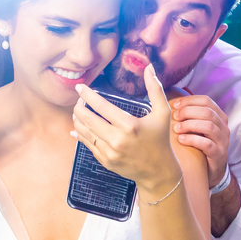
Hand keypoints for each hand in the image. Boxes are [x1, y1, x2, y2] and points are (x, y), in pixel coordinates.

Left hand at [72, 64, 181, 193]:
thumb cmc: (160, 140)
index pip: (101, 106)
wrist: (158, 171)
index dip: (87, 95)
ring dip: (77, 120)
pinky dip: (80, 135)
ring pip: (84, 132)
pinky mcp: (105, 161)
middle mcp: (117, 139)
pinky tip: (78, 127)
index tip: (80, 87)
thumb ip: (155, 89)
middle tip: (78, 99)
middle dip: (78, 106)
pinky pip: (87, 145)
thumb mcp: (163, 113)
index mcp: (130, 125)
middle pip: (87, 119)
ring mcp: (109, 152)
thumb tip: (149, 67)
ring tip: (78, 111)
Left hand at [170, 95, 229, 187]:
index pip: (206, 100)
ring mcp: (223, 140)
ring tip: (176, 129)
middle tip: (175, 117)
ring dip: (190, 125)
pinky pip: (207, 144)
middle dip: (188, 112)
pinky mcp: (219, 154)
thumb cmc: (200, 146)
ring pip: (209, 126)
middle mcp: (223, 126)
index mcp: (219, 116)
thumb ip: (190, 116)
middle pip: (207, 112)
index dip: (189, 101)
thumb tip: (171, 103)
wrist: (211, 170)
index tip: (175, 105)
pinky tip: (181, 140)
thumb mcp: (198, 128)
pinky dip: (192, 140)